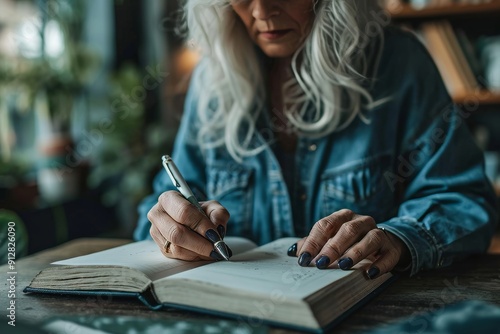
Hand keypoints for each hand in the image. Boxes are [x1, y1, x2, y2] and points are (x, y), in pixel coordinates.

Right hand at [148, 191, 229, 260]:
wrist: (191, 222)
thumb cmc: (200, 212)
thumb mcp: (212, 207)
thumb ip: (218, 213)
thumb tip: (217, 227)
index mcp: (168, 198)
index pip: (184, 212)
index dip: (200, 224)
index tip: (214, 234)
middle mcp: (158, 214)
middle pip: (176, 232)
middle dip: (199, 243)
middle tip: (216, 247)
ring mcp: (156, 232)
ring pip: (176, 247)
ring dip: (198, 251)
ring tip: (212, 250)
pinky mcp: (161, 247)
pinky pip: (177, 256)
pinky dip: (193, 256)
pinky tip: (202, 252)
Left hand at [289, 209, 409, 278]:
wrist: (382, 244)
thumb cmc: (350, 242)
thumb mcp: (331, 240)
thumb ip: (313, 244)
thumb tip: (293, 251)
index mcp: (342, 217)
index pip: (325, 225)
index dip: (314, 242)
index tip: (303, 259)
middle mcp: (361, 221)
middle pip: (347, 230)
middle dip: (333, 247)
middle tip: (321, 263)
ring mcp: (378, 233)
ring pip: (370, 238)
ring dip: (356, 252)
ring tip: (344, 265)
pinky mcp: (391, 248)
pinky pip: (387, 255)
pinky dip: (379, 264)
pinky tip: (370, 273)